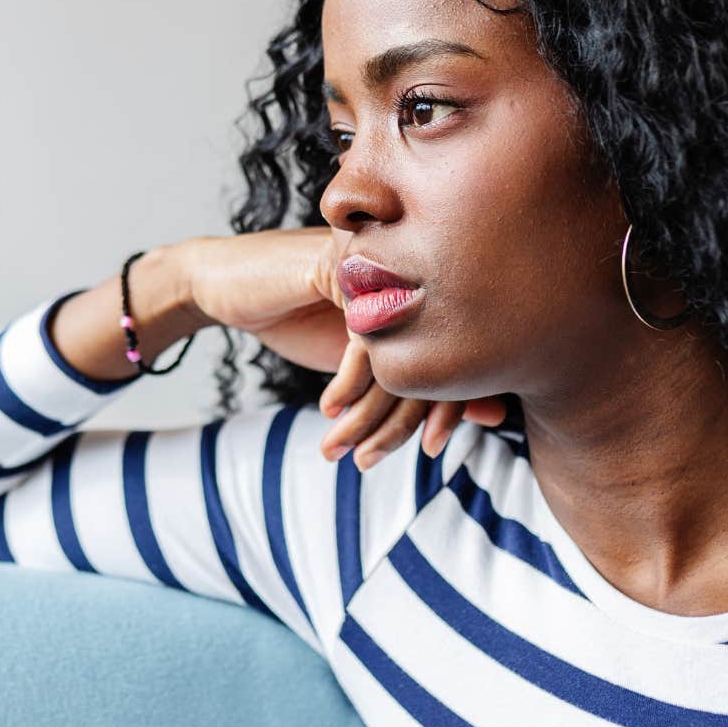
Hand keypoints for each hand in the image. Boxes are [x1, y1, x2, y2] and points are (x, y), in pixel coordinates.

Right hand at [177, 230, 508, 466]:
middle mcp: (410, 272)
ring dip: (367, 412)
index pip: (455, 355)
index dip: (447, 408)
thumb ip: (421, 381)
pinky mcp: (341, 269)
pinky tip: (329, 409)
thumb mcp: (365, 363)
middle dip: (405, 419)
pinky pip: (361, 339)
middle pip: (429, 355)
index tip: (432, 448)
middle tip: (376, 459)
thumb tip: (497, 415)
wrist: (230, 286)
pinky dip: (346, 383)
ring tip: (342, 448)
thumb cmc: (300, 318)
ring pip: (396, 352)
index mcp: (425, 291)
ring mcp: (376, 267)